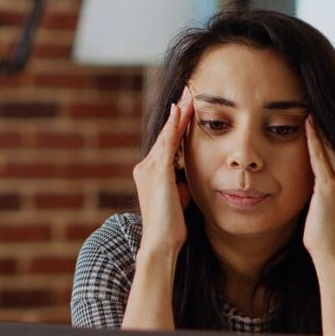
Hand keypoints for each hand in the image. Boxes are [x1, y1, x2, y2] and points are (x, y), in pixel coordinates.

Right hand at [134, 87, 193, 254]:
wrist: (160, 243)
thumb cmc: (170, 227)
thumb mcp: (177, 200)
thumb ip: (179, 187)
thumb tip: (186, 182)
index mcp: (149, 174)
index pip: (166, 143)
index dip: (176, 125)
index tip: (186, 108)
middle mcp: (145, 168)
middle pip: (165, 135)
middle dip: (178, 113)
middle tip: (188, 92)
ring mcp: (150, 170)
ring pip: (167, 136)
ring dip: (178, 114)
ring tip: (189, 96)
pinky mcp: (158, 174)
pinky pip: (168, 145)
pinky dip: (174, 128)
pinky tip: (180, 112)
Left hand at [303, 116, 334, 263]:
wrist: (333, 255)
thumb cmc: (329, 243)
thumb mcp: (332, 217)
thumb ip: (328, 201)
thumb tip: (318, 197)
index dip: (333, 143)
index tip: (325, 129)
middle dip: (328, 132)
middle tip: (318, 112)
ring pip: (329, 151)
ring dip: (319, 131)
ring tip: (312, 114)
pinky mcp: (329, 188)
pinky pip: (319, 158)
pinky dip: (314, 141)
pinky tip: (308, 126)